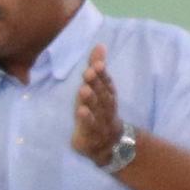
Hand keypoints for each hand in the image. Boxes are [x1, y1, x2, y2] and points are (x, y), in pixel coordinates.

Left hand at [71, 43, 124, 166]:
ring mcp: (100, 120)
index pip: (106, 83)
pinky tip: (80, 111)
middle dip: (96, 83)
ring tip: (83, 89)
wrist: (109, 143)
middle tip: (89, 72)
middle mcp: (106, 106)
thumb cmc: (99, 110)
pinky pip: (89, 125)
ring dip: (91, 99)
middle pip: (102, 94)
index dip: (102, 74)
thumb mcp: (97, 89)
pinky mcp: (91, 133)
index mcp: (107, 95)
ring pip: (97, 109)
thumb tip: (99, 45)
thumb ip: (97, 68)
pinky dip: (86, 118)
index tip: (97, 64)